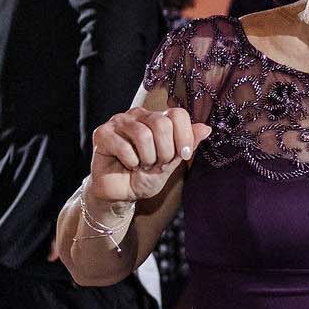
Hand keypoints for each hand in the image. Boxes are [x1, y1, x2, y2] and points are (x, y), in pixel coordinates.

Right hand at [89, 106, 212, 204]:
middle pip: (162, 124)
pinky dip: (130, 162)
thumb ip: (187, 144)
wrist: (121, 194)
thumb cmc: (145, 176)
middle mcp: (139, 115)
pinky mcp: (102, 133)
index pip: (178, 114)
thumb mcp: (172, 163)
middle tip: (157, 163)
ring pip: (143, 135)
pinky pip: (124, 146)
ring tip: (142, 164)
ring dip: (147, 158)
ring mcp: (119, 121)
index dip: (184, 137)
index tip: (183, 156)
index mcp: (157, 118)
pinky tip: (127, 164)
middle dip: (165, 152)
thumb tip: (206, 128)